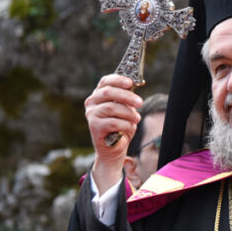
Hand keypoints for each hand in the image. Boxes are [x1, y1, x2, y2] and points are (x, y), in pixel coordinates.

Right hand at [84, 74, 141, 193]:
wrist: (113, 149)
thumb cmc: (120, 127)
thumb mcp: (126, 109)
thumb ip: (127, 98)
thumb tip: (136, 84)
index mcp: (99, 95)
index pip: (105, 81)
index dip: (118, 80)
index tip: (131, 82)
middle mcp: (91, 103)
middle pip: (108, 92)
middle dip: (127, 96)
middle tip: (140, 102)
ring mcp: (91, 115)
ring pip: (112, 107)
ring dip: (128, 113)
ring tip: (137, 119)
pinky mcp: (94, 127)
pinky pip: (113, 122)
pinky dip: (125, 125)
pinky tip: (130, 128)